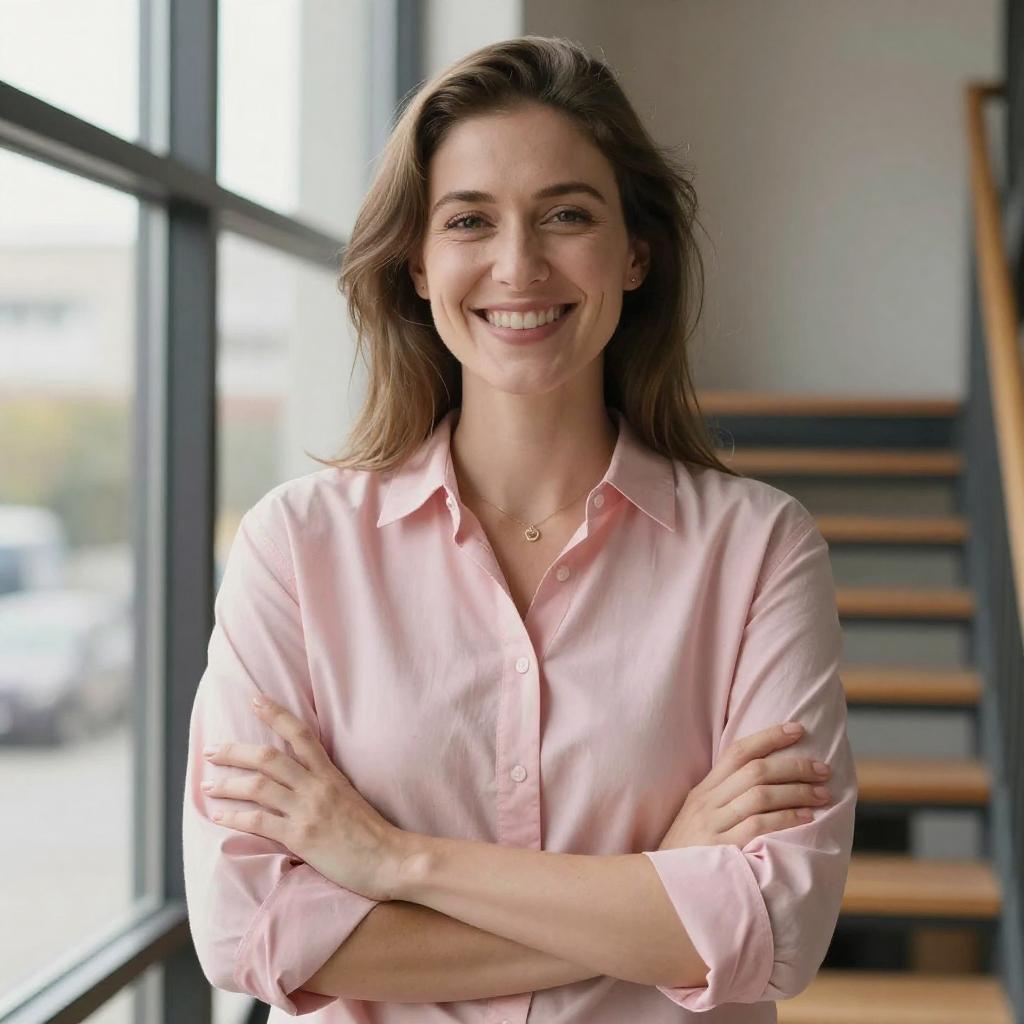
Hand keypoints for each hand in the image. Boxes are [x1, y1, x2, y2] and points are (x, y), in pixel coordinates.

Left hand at [200, 693, 406, 900]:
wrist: (390, 859)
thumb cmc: (373, 833)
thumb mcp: (350, 797)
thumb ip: (326, 786)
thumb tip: (303, 781)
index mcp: (331, 774)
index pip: (301, 734)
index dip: (276, 714)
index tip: (254, 699)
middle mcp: (317, 786)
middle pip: (269, 758)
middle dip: (235, 752)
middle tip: (212, 750)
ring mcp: (308, 810)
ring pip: (258, 787)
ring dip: (227, 784)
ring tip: (207, 785)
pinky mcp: (301, 836)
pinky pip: (260, 822)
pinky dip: (234, 816)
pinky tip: (218, 816)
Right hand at [657, 722, 831, 850]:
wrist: (659, 887)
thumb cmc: (687, 853)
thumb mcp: (697, 818)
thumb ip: (723, 799)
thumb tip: (762, 781)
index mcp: (703, 790)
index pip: (738, 752)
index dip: (769, 736)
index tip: (798, 730)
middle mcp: (707, 801)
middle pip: (756, 770)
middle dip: (794, 766)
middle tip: (823, 769)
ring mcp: (714, 824)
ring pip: (761, 794)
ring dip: (797, 791)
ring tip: (822, 794)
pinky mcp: (722, 849)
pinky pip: (759, 825)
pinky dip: (786, 818)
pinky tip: (806, 818)